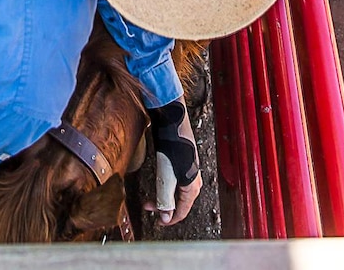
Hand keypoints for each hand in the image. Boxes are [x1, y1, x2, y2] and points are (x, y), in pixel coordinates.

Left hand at [144, 98, 201, 225]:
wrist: (172, 121)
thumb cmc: (172, 146)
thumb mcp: (166, 178)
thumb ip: (165, 199)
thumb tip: (166, 218)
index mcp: (192, 185)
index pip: (183, 211)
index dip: (169, 219)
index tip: (158, 222)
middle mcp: (193, 179)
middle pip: (180, 202)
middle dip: (164, 207)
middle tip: (149, 207)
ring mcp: (188, 169)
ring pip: (176, 191)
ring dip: (163, 196)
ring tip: (151, 196)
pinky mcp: (182, 162)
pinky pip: (175, 181)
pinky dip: (165, 186)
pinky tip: (159, 181)